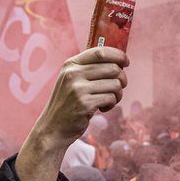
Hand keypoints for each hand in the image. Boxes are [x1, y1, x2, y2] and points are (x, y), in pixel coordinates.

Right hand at [16, 47, 128, 180]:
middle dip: (122, 79)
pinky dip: (112, 104)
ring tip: (109, 100)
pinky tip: (103, 108)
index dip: (118, 55)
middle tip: (119, 88)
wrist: (53, 128)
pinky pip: (111, 98)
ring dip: (118, 94)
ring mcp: (78, 89)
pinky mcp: (85, 104)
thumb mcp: (71, 80)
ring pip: (115, 84)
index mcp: (71, 65)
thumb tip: (118, 61)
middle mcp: (73, 74)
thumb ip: (88, 69)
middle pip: (112, 68)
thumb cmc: (67, 104)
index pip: (100, 52)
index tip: (126, 62)